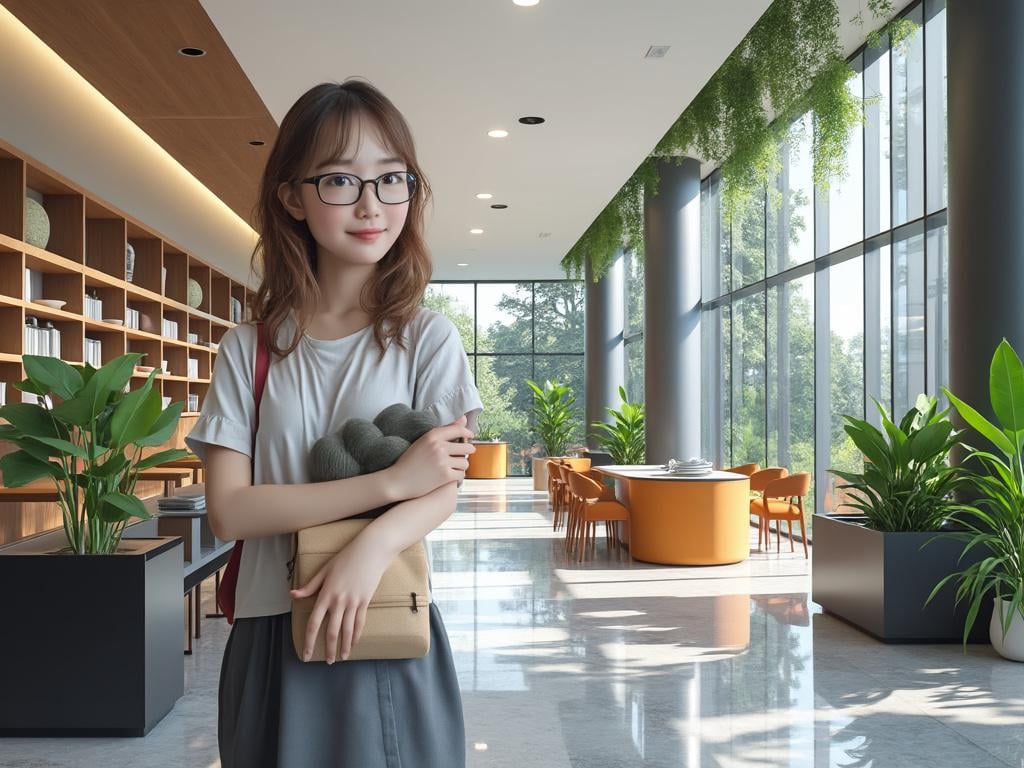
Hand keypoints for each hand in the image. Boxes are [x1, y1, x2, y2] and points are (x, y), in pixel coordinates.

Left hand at [289, 535, 389, 663]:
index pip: (314, 623)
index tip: (307, 655)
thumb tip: (293, 595)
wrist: (371, 551)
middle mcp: (339, 601)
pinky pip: (360, 622)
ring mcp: (353, 602)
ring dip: (345, 646)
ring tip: (343, 658)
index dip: (309, 641)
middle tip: (328, 662)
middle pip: (331, 631)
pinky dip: (357, 635)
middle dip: (329, 649)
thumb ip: (310, 586)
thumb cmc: (346, 557)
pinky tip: (355, 643)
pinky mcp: (365, 601)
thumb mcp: (325, 570)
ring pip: (348, 630)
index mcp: (326, 594)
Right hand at [387, 414, 474, 498]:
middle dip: (466, 452)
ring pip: (465, 462)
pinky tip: (449, 477)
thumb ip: (443, 431)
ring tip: (453, 468)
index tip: (470, 437)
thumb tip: (464, 419)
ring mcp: (442, 461)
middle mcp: (439, 446)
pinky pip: (461, 474)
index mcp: (432, 436)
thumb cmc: (409, 461)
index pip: (458, 430)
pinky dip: (457, 476)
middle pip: (466, 447)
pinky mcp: (445, 475)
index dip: (467, 434)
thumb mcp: (423, 441)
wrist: (397, 481)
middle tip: (460, 457)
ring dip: (461, 466)